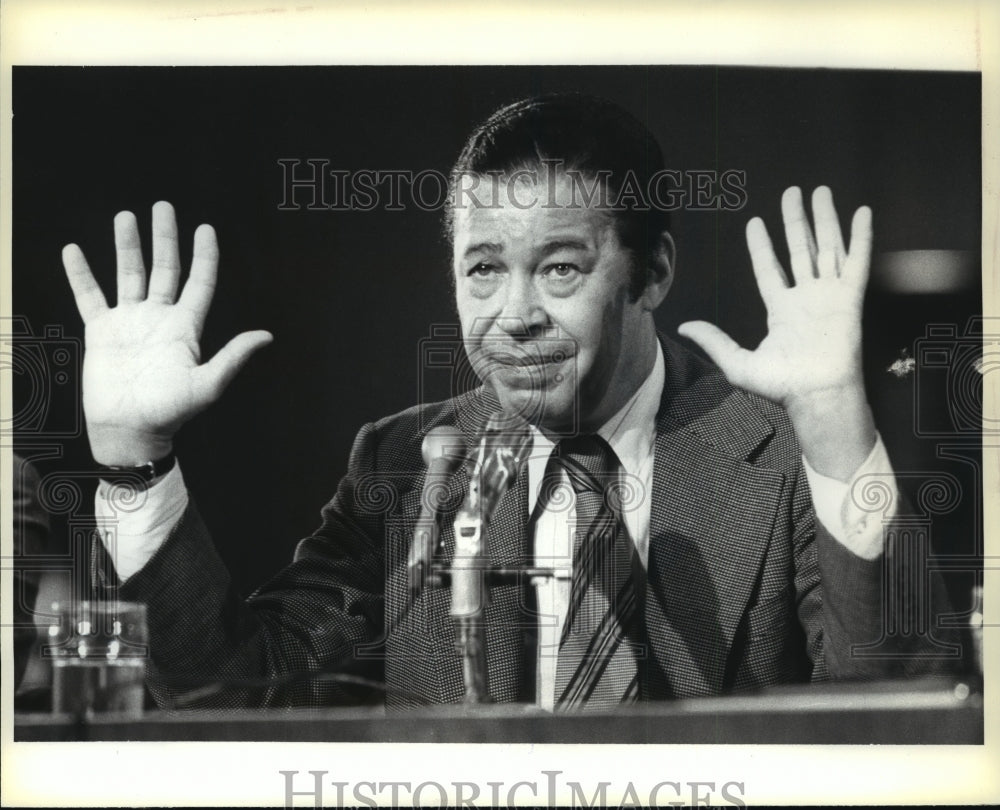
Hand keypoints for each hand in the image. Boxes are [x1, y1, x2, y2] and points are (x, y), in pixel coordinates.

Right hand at [63, 201, 272, 465]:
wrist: (130, 430)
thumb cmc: (171, 412)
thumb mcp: (207, 384)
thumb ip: (233, 357)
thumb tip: (266, 335)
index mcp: (186, 328)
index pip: (199, 282)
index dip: (204, 256)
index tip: (206, 228)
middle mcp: (159, 318)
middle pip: (164, 269)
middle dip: (165, 238)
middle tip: (164, 206)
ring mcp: (130, 322)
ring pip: (129, 274)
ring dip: (127, 246)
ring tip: (126, 216)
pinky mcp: (102, 332)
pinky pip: (89, 296)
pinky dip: (81, 274)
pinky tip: (74, 250)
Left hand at [678, 185, 875, 479]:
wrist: (816, 394)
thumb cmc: (781, 385)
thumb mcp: (737, 362)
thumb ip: (713, 341)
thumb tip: (683, 327)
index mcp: (780, 311)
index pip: (768, 269)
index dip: (761, 246)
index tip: (755, 222)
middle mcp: (806, 298)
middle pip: (800, 249)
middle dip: (795, 221)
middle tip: (792, 192)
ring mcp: (829, 295)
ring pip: (826, 247)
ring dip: (824, 219)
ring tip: (819, 191)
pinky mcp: (850, 298)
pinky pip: (857, 261)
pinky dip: (860, 236)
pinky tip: (861, 212)